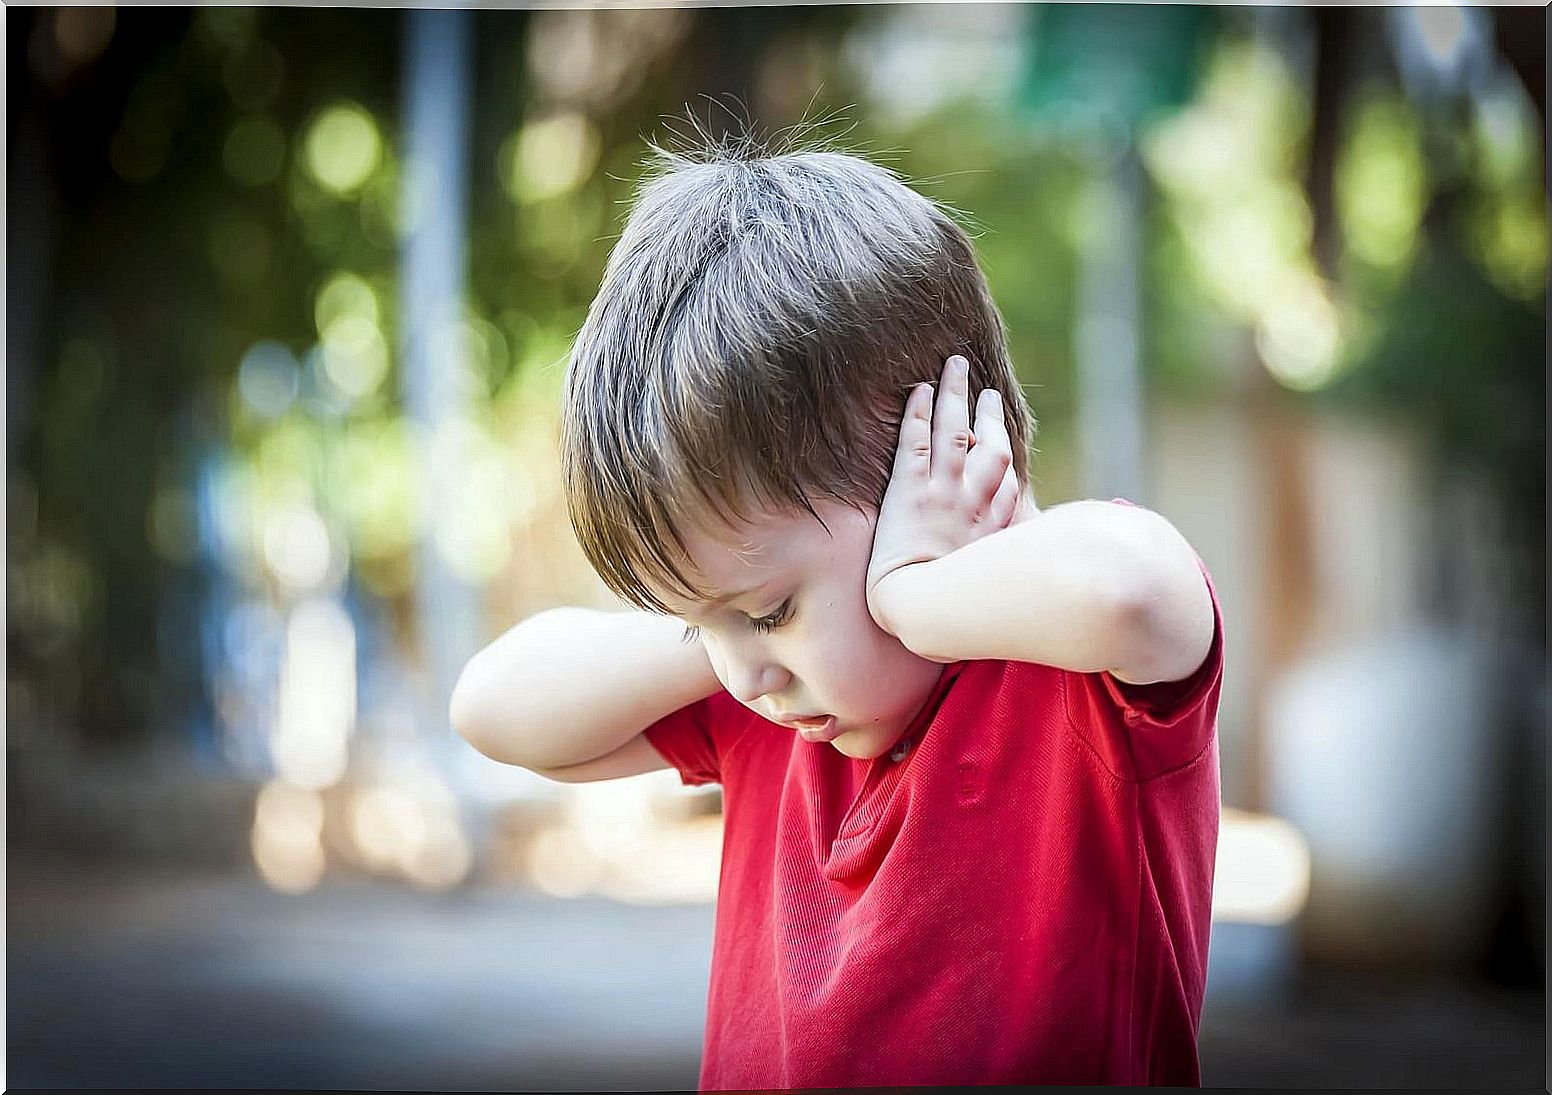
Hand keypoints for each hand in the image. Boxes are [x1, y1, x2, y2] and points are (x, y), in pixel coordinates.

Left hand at [865, 355, 1024, 635]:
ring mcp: (943, 493)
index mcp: (997, 521)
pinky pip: (915, 444)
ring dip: (955, 395)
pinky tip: (919, 391)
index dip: (1002, 447)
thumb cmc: (956, 605)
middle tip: (985, 388)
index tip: (998, 429)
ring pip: (954, 432)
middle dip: (987, 413)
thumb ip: (1011, 561)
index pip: (1006, 475)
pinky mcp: (909, 492)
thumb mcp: (997, 582)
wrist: (918, 610)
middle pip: (988, 444)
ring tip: (955, 365)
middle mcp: (975, 500)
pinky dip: (919, 415)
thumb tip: (1030, 552)